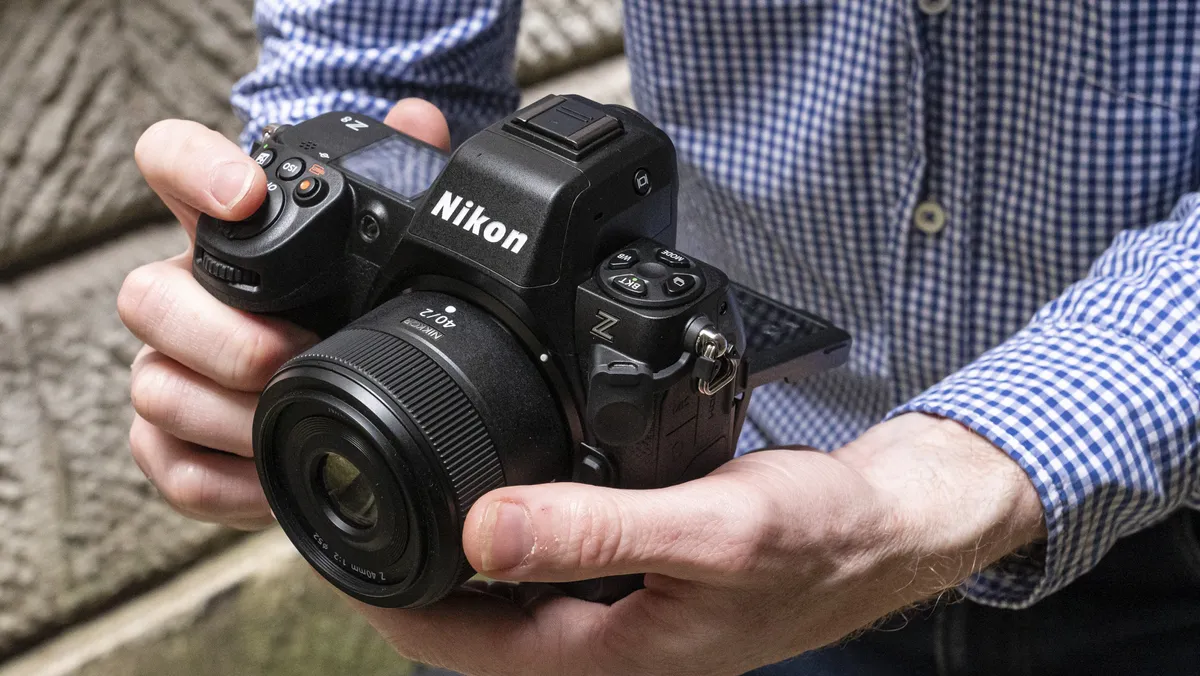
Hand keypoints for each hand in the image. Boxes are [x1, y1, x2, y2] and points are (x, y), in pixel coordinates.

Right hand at [119, 100, 450, 529]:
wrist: (356, 393)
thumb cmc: (356, 304)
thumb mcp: (387, 246)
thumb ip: (403, 179)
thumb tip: (420, 120)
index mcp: (228, 230)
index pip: (170, 162)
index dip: (192, 169)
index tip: (245, 197)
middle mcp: (185, 293)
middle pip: (145, 296)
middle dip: (221, 335)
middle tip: (290, 355)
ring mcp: (171, 369)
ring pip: (154, 385)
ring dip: (228, 414)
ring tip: (295, 422)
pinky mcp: (172, 443)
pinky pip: (168, 466)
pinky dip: (223, 482)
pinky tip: (276, 479)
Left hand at [352, 413, 1045, 675]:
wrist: (884, 530)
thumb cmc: (815, 542)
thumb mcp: (707, 532)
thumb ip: (594, 532)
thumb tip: (479, 532)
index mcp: (604, 654)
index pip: (456, 644)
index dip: (383, 599)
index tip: (326, 546)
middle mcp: (601, 642)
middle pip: (468, 623)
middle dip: (404, 576)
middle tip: (348, 506)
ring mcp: (617, 613)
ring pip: (504, 593)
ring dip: (452, 552)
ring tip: (401, 492)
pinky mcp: (635, 580)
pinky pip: (547, 563)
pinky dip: (509, 532)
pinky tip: (497, 491)